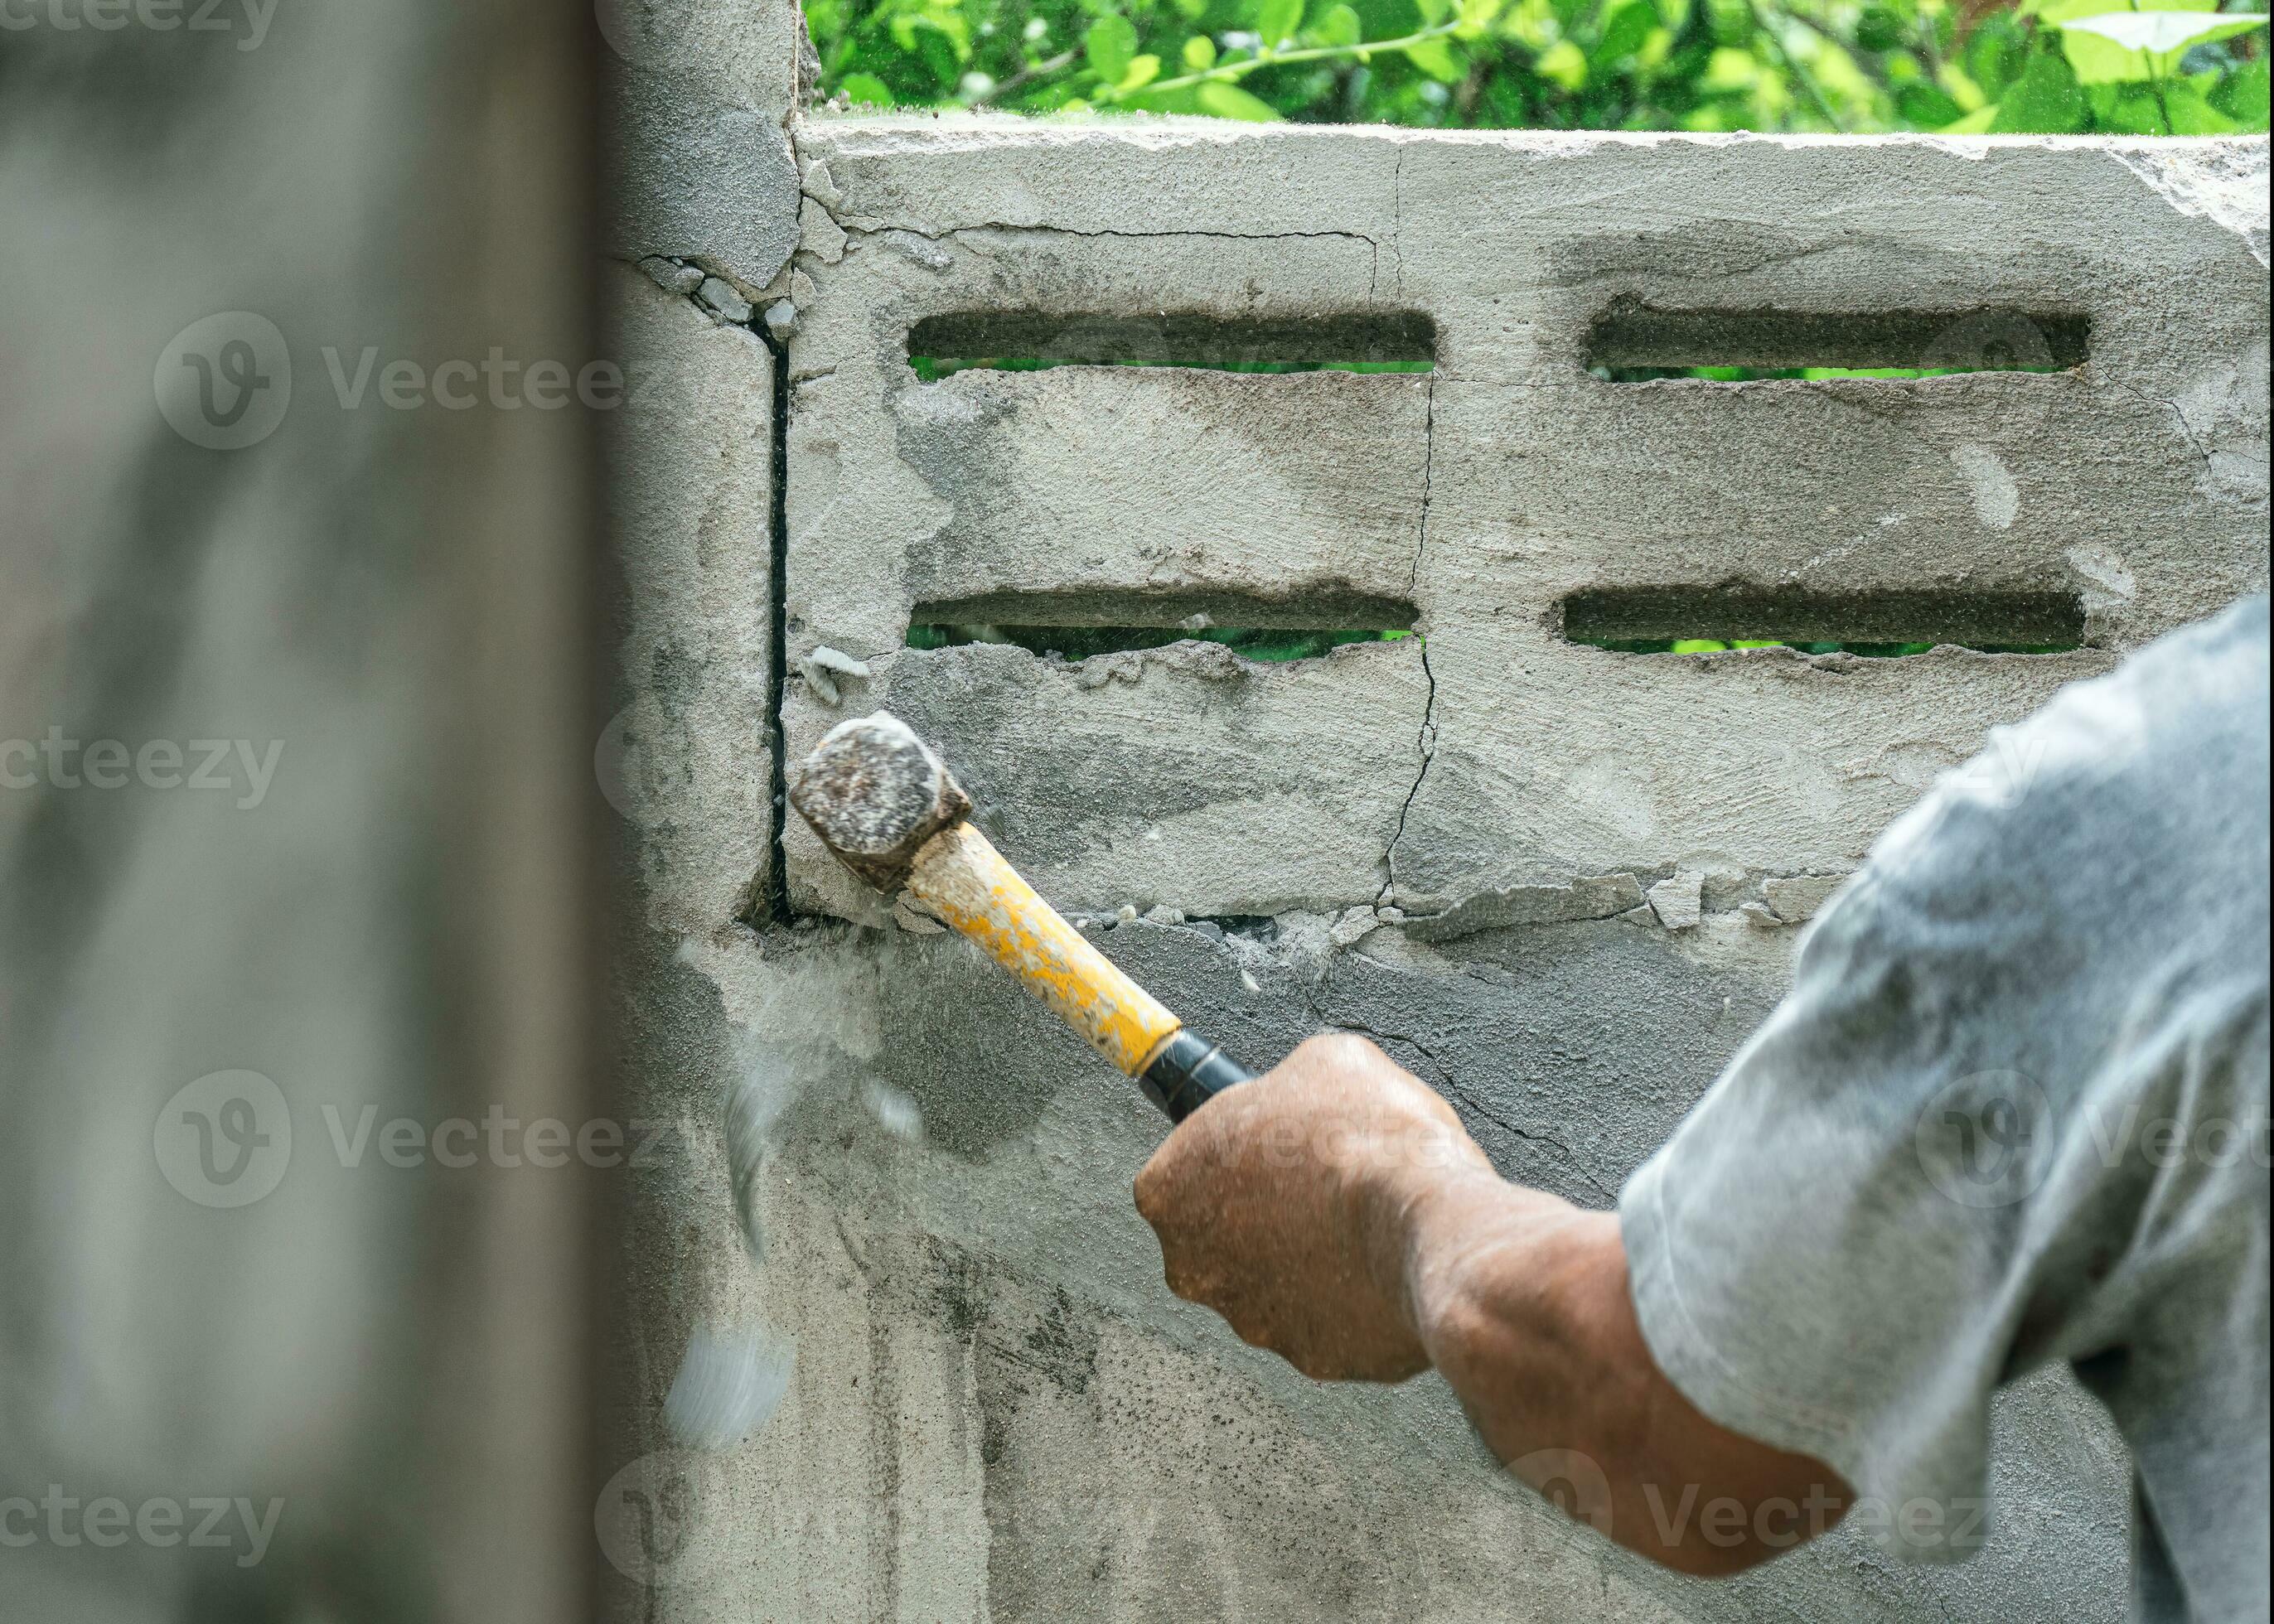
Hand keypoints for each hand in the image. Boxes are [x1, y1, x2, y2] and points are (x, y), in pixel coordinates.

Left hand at [1133, 1032, 1494, 1380]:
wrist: (1431, 1221)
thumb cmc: (1364, 1138)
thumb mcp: (1322, 1062)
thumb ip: (1285, 1087)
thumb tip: (1301, 1093)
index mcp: (1168, 1193)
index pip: (1180, 1173)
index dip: (1232, 1154)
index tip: (1269, 1146)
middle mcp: (1194, 1268)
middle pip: (1220, 1237)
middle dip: (1263, 1216)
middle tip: (1318, 1183)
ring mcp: (1253, 1320)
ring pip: (1275, 1285)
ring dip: (1309, 1259)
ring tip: (1363, 1220)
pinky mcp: (1313, 1359)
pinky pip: (1330, 1323)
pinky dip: (1353, 1299)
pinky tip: (1383, 1261)